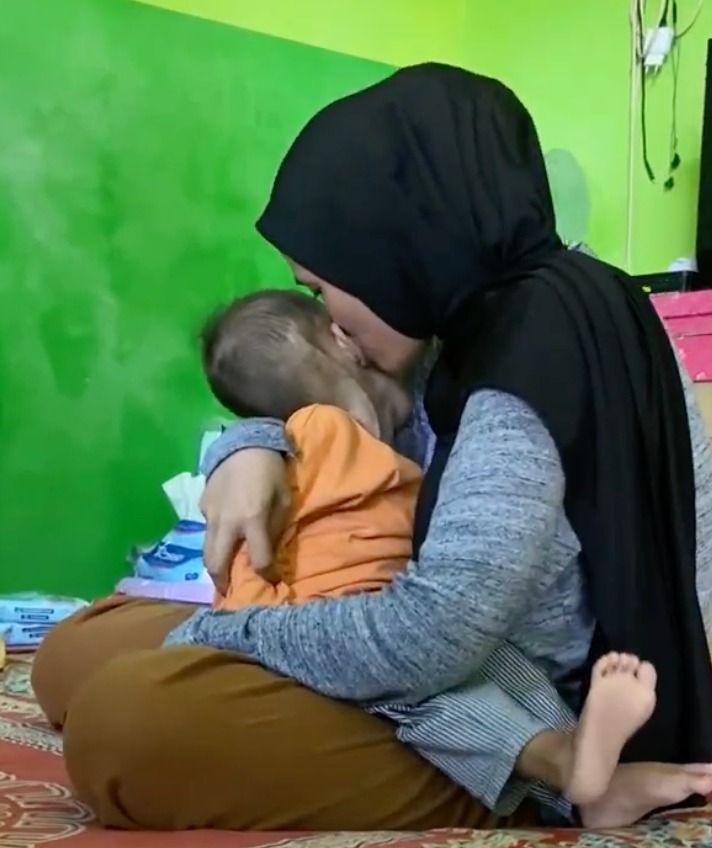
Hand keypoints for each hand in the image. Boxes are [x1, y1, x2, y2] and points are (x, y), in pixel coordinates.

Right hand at [200, 449, 290, 594]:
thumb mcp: (284, 500)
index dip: (268, 576)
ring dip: (214, 566)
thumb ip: (275, 528)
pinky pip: (207, 529)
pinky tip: (223, 536)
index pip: (259, 561)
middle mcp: (227, 523)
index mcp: (252, 521)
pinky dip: (214, 538)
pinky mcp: (202, 505)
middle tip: (229, 592)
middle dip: (223, 584)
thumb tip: (269, 551)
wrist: (244, 443)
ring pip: (206, 551)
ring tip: (222, 574)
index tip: (274, 582)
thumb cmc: (271, 471)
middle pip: (217, 565)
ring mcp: (210, 514)